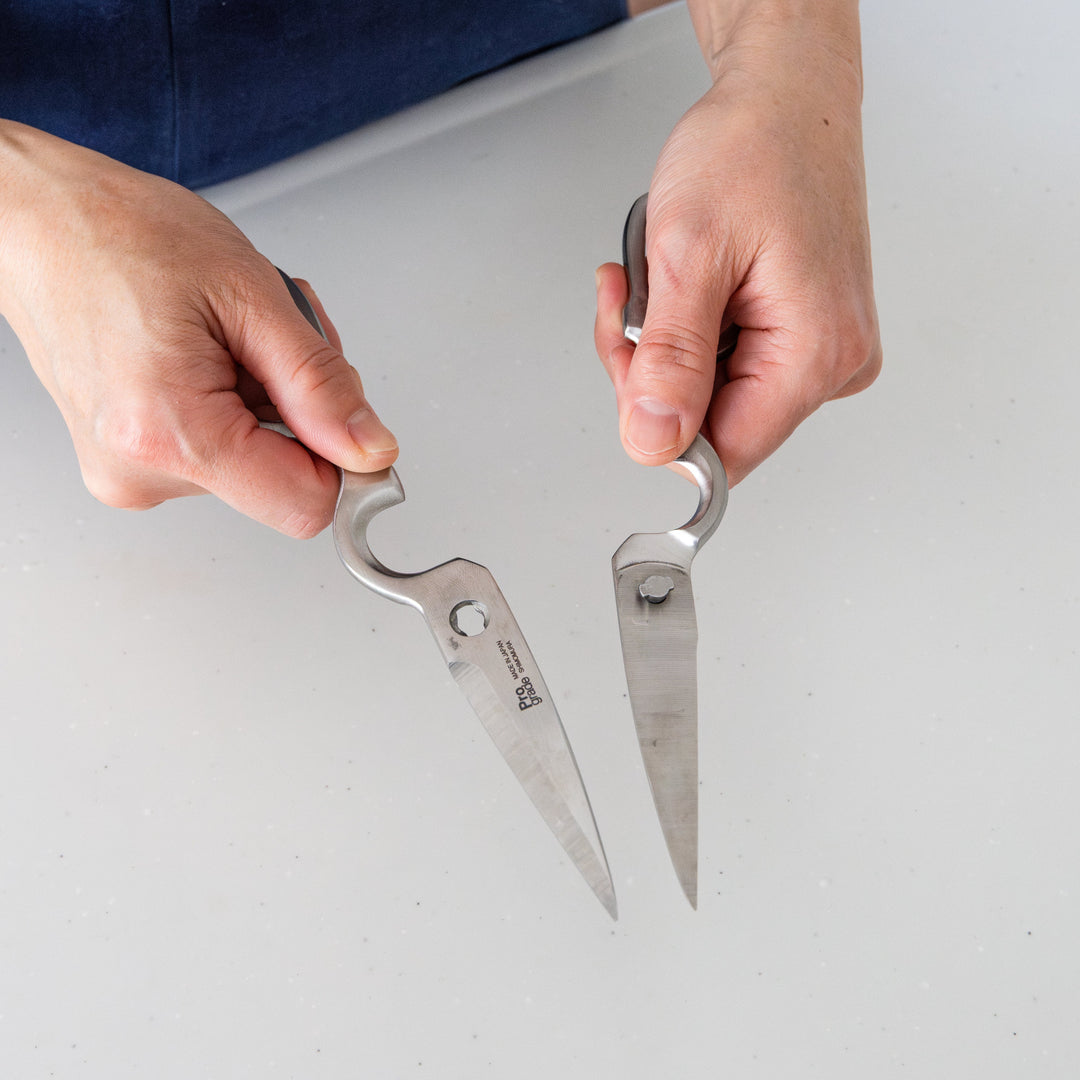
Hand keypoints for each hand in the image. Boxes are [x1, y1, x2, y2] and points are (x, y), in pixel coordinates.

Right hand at [0, 121, 396, 536]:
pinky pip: (220, 449)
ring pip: (256, 461)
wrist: (34, 224)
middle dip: (297, 409)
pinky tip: (202, 351)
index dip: (341, 458)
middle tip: (259, 339)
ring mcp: (130, 473)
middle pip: (284, 479)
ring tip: (220, 334)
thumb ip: (320, 386)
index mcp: (171, 435)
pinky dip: (234, 401)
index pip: (306, 507)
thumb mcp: (252, 295)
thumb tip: (370, 450)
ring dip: (265, 396)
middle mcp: (142, 473)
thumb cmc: (121, 236)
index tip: (338, 408)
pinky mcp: (129, 462)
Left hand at [594, 1, 880, 483]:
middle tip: (632, 305)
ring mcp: (822, 351)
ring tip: (664, 277)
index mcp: (816, 353)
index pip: (723, 455)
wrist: (785, 97)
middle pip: (712, 427)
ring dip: (666, 348)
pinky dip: (689, 333)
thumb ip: (671, 361)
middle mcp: (834, 363)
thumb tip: (654, 442)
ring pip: (712, 397)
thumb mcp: (689, 254)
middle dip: (652, 373)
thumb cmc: (753, 150)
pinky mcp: (805, 335)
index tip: (633, 363)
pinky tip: (687, 285)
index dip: (658, 423)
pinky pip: (728, 366)